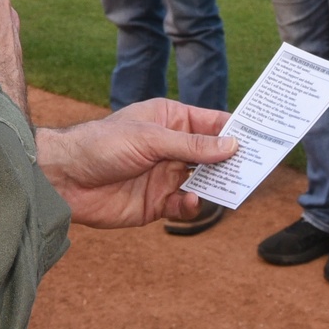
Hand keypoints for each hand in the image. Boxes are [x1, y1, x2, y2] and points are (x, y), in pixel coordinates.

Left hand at [36, 98, 237, 227]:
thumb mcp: (150, 139)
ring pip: (204, 182)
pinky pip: (185, 206)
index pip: (214, 123)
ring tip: (226, 191)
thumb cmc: (102, 144)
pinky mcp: (157, 204)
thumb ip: (192, 145)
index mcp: (172, 120)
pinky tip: (188, 203)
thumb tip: (232, 145)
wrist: (64, 179)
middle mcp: (173, 148)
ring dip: (215, 187)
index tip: (265, 136)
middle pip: (214, 156)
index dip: (238, 130)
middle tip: (254, 171)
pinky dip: (191, 207)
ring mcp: (166, 176)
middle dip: (232, 162)